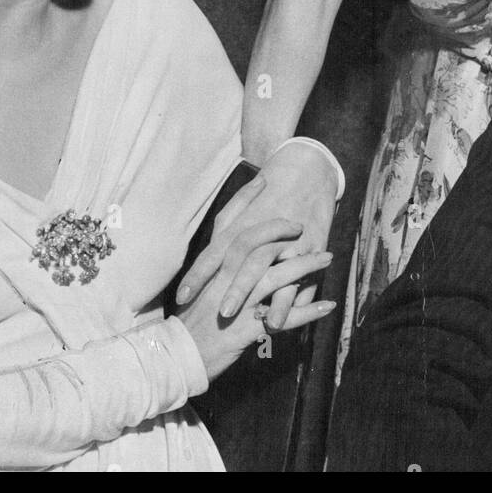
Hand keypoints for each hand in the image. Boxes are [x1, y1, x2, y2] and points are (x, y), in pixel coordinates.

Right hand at [174, 217, 334, 381]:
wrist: (176, 358)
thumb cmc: (189, 319)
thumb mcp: (198, 285)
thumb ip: (213, 260)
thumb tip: (229, 238)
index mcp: (212, 269)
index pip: (233, 229)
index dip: (249, 204)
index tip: (265, 185)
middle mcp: (223, 282)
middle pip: (255, 246)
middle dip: (281, 232)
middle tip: (304, 224)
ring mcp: (235, 305)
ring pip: (273, 278)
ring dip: (304, 266)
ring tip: (327, 257)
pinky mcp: (245, 330)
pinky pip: (282, 319)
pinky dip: (307, 312)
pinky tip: (328, 306)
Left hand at [176, 143, 337, 329]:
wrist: (307, 172)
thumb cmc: (269, 196)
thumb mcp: (243, 211)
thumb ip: (223, 231)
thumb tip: (205, 261)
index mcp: (241, 226)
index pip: (214, 253)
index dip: (198, 275)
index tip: (181, 297)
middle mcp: (261, 234)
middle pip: (244, 262)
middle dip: (233, 289)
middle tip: (219, 314)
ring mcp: (287, 242)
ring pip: (272, 269)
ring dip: (260, 294)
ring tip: (256, 320)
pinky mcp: (310, 248)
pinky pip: (301, 276)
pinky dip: (291, 299)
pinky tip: (283, 317)